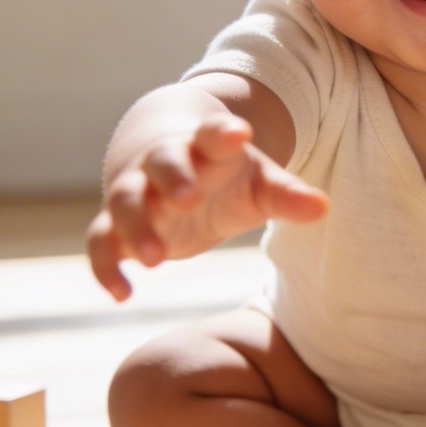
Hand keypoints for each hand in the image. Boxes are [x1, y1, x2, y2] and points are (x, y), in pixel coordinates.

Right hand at [86, 111, 327, 300]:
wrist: (165, 163)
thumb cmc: (222, 174)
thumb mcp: (259, 182)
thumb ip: (287, 195)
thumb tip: (324, 207)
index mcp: (205, 147)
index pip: (212, 133)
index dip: (222, 132)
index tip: (238, 132)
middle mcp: (163, 163)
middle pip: (161, 163)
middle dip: (173, 179)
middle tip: (187, 199)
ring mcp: (136, 191)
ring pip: (124, 202)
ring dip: (136, 227)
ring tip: (155, 259)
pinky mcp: (115, 224)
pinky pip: (101, 242)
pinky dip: (107, 267)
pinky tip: (123, 295)